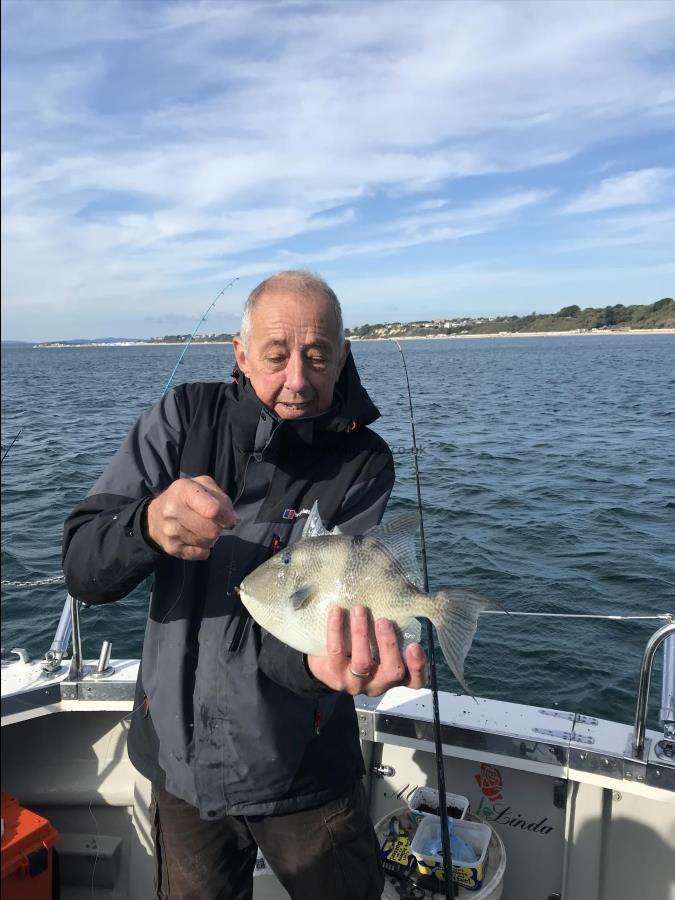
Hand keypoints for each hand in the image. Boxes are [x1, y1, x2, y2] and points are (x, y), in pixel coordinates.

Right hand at [143, 475, 238, 559]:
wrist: (155, 516)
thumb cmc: (185, 498)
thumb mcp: (203, 486)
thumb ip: (222, 499)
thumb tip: (232, 520)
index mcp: (184, 490)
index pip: (212, 510)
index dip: (226, 516)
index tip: (228, 518)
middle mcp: (173, 510)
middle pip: (212, 530)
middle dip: (218, 528)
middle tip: (213, 523)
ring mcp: (170, 531)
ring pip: (207, 543)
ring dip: (211, 538)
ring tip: (203, 529)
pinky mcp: (171, 548)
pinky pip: (200, 554)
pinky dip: (204, 549)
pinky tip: (197, 539)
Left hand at [307, 606, 426, 696]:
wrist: (327, 663)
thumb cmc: (361, 647)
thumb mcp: (379, 644)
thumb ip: (391, 630)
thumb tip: (396, 597)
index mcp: (394, 677)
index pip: (415, 680)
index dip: (417, 666)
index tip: (415, 645)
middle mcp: (377, 683)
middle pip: (392, 671)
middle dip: (389, 644)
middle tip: (383, 620)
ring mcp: (355, 683)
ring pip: (362, 662)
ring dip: (361, 633)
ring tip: (359, 609)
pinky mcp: (333, 675)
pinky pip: (335, 652)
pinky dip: (336, 630)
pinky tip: (336, 611)